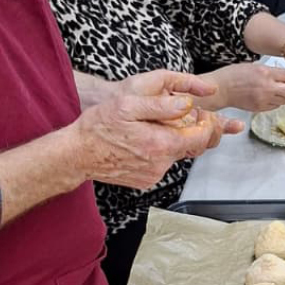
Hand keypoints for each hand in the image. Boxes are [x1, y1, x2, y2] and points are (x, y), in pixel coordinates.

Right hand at [75, 69, 240, 188]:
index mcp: (161, 144)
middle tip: (186, 117)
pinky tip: (145, 141)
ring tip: (159, 126)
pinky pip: (162, 164)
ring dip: (173, 141)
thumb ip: (161, 106)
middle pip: (191, 147)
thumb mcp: (128, 105)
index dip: (207, 124)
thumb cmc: (98, 128)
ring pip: (176, 155)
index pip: (201, 137)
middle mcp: (161, 164)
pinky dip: (160, 152)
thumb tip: (188, 104)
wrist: (77, 155)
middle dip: (192, 132)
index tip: (204, 114)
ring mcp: (154, 175)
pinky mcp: (146, 180)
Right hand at [204, 61, 284, 112]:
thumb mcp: (254, 66)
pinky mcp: (261, 108)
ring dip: (282, 96)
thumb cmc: (233, 76)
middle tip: (284, 86)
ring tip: (271, 91)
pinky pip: (275, 107)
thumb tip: (283, 76)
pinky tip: (265, 97)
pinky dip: (273, 102)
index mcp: (265, 73)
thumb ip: (270, 72)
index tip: (284, 77)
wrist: (220, 89)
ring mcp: (264, 99)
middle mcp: (267, 87)